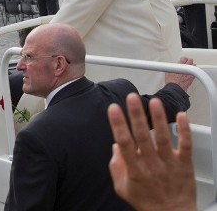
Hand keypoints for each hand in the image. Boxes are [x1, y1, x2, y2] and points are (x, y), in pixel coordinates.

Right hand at [107, 94, 195, 210]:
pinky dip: (184, 131)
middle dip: (137, 116)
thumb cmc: (147, 202)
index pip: (124, 144)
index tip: (113, 109)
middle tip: (132, 98)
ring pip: (164, 139)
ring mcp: (169, 164)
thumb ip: (116, 167)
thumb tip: (115, 146)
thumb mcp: (122, 188)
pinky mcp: (184, 165)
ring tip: (155, 102)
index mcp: (135, 171)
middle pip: (143, 137)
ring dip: (159, 119)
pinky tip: (181, 116)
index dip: (118, 125)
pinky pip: (186, 146)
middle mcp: (152, 166)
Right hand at [165, 57, 195, 90]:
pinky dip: (194, 72)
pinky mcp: (192, 78)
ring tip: (190, 67)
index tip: (184, 59)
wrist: (175, 88)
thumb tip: (172, 67)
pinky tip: (192, 73)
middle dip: (189, 61)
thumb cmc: (171, 81)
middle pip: (190, 61)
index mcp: (179, 65)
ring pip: (194, 66)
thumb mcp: (168, 72)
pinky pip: (195, 73)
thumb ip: (172, 68)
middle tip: (188, 62)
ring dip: (192, 66)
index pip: (184, 58)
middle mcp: (185, 68)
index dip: (184, 58)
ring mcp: (189, 73)